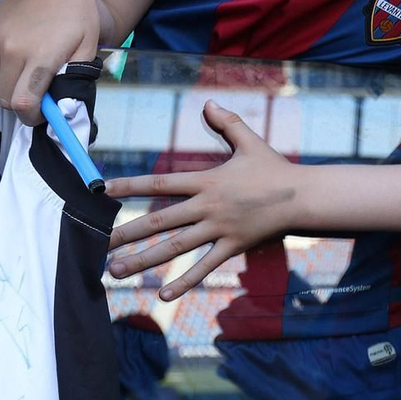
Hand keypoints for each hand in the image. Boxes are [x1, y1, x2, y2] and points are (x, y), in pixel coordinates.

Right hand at [0, 0, 99, 121]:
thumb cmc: (77, 17)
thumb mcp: (87, 50)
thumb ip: (73, 82)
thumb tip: (61, 112)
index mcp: (40, 55)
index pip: (23, 104)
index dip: (33, 116)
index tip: (42, 113)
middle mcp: (10, 49)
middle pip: (6, 99)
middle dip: (23, 104)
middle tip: (38, 93)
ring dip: (9, 89)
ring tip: (28, 73)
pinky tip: (16, 58)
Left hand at [103, 101, 300, 298]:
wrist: (302, 196)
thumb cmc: (274, 169)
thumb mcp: (250, 142)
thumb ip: (227, 123)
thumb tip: (208, 103)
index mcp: (207, 181)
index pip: (161, 183)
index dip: (131, 185)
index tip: (102, 189)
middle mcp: (208, 206)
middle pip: (160, 221)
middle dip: (126, 233)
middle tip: (97, 245)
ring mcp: (220, 229)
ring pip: (175, 247)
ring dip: (144, 260)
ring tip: (116, 271)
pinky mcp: (233, 246)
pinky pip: (205, 267)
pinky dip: (185, 282)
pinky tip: (163, 296)